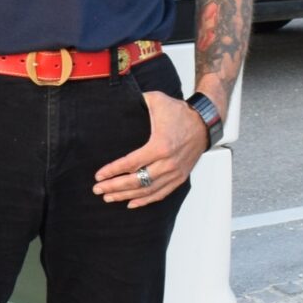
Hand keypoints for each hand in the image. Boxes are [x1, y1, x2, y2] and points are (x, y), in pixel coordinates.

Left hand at [95, 92, 206, 208]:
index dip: (113, 171)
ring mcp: (174, 172)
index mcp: (160, 146)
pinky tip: (131, 203)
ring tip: (109, 197)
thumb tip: (117, 99)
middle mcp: (168, 163)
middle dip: (114, 187)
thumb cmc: (180, 112)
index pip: (131, 163)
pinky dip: (145, 200)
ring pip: (146, 190)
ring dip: (126, 196)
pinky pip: (160, 193)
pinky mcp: (180, 178)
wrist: (205, 123)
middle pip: (136, 181)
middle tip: (98, 189)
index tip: (99, 176)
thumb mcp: (156, 100)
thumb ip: (136, 100)